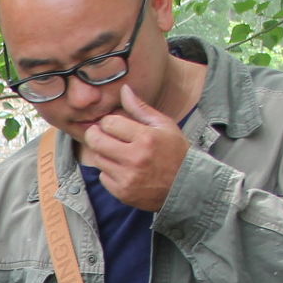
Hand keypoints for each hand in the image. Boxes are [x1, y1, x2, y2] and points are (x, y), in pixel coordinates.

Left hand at [80, 81, 187, 211]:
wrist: (186, 186)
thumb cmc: (176, 153)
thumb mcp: (164, 126)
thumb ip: (141, 108)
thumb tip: (124, 90)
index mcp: (146, 138)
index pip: (109, 123)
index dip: (108, 122)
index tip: (113, 124)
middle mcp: (134, 158)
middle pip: (96, 141)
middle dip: (95, 135)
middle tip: (101, 134)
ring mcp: (127, 178)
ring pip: (98, 159)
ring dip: (103, 153)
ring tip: (117, 152)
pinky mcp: (122, 193)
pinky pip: (102, 177)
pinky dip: (108, 172)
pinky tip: (122, 169)